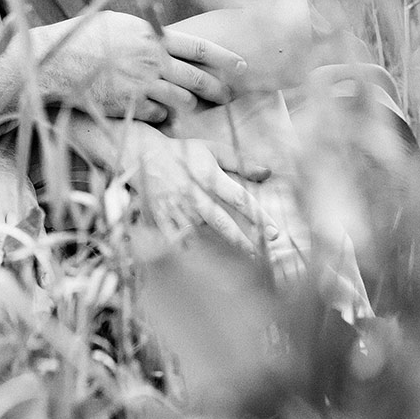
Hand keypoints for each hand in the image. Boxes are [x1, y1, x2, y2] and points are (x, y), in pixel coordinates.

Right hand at [33, 13, 242, 122]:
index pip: (199, 47)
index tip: (243, 66)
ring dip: (188, 105)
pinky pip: (159, 116)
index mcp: (152, 36)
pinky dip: (162, 116)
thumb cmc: (85, 38)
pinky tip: (156, 112)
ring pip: (182, 102)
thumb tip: (168, 36)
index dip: (225, 57)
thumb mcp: (120, 24)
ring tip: (190, 106)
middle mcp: (152, 60)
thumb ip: (148, 33)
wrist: (56, 62)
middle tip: (229, 97)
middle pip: (198, 79)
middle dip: (218, 90)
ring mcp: (142, 85)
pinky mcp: (129, 106)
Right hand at [120, 125, 277, 252]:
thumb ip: (241, 162)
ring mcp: (175, 208)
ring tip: (237, 268)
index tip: (275, 233)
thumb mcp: (213, 150)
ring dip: (216, 250)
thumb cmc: (185, 153)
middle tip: (260, 255)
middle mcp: (193, 194)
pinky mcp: (159, 218)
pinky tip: (202, 265)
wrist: (143, 154)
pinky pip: (175, 240)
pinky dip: (188, 252)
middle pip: (220, 222)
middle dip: (241, 242)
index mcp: (209, 176)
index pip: (239, 198)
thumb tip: (269, 172)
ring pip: (199, 234)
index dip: (258, 217)